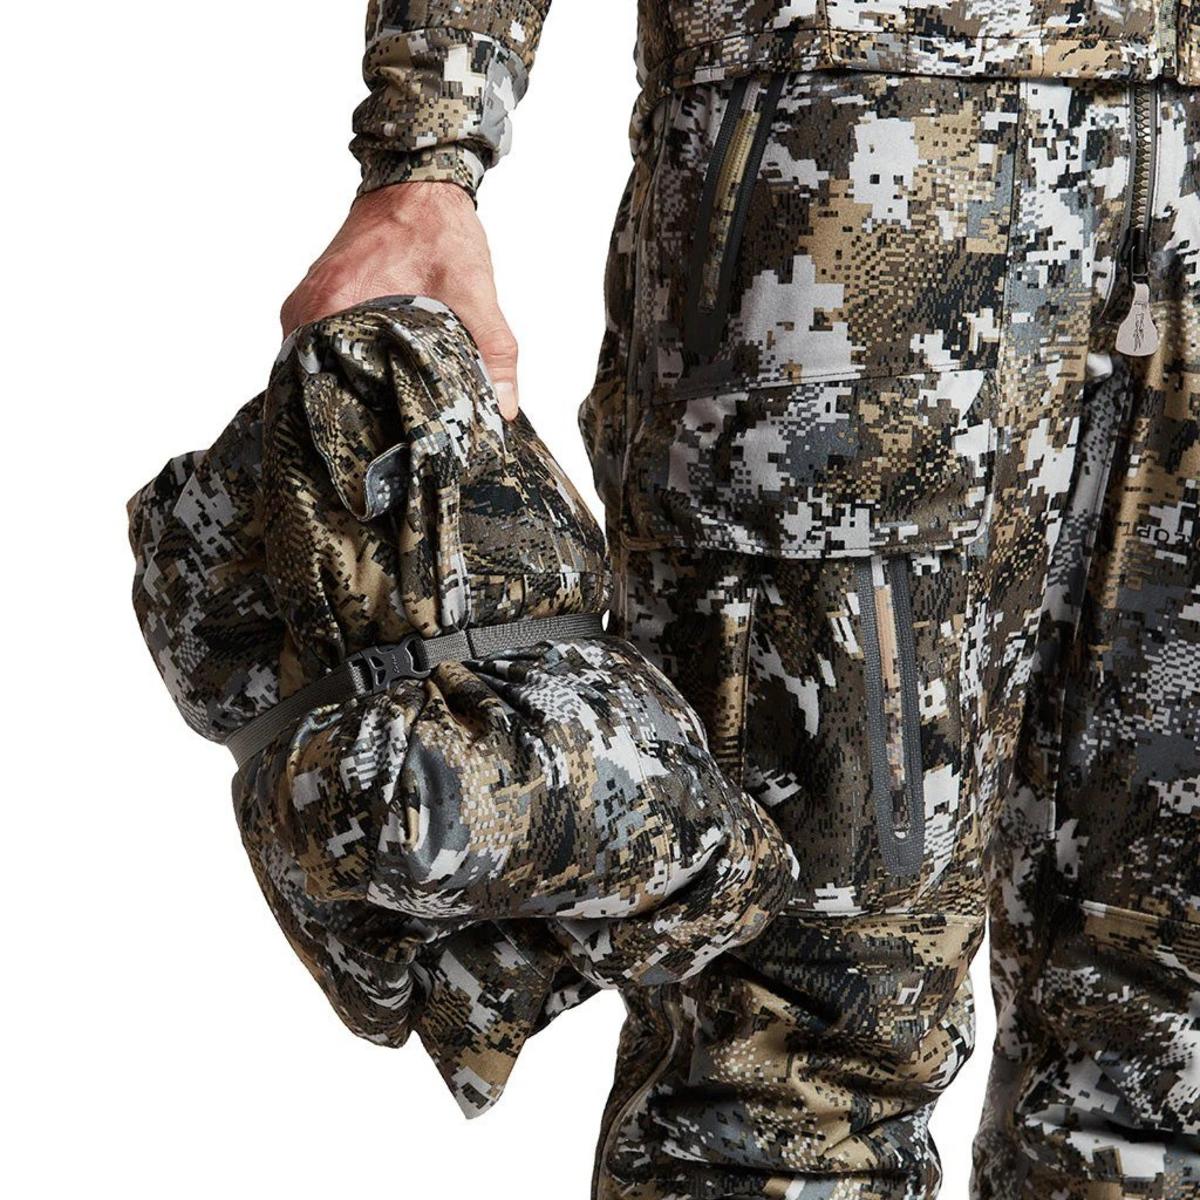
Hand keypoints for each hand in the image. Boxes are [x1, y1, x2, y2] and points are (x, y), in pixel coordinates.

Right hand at [281, 182, 519, 418]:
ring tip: (377, 420)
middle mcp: (308, 310)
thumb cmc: (438, 231)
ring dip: (346, 389)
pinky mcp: (313, 303)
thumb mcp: (474, 294)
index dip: (354, 422)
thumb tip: (504, 407)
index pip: (327, 387)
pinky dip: (343, 365)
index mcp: (334, 308)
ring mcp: (305, 307)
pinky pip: (319, 347)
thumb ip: (493, 351)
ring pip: (317, 367)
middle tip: (385, 439)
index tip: (381, 442)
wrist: (418, 185)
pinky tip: (370, 386)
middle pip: (318, 383)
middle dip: (351, 413)